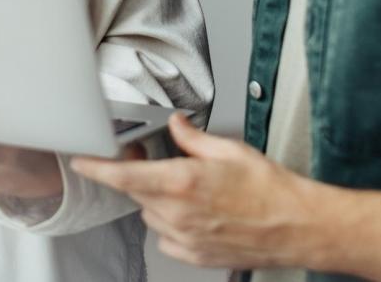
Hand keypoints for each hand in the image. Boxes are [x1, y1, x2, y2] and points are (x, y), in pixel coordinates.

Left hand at [70, 113, 380, 280]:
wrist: (299, 226)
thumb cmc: (272, 190)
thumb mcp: (230, 150)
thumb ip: (193, 138)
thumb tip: (176, 125)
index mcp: (183, 183)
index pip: (124, 176)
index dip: (97, 168)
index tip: (81, 161)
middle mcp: (179, 213)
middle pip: (136, 191)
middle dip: (141, 175)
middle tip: (161, 162)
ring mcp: (186, 238)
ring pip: (150, 213)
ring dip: (158, 199)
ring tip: (191, 189)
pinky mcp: (195, 255)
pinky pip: (166, 236)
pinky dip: (171, 223)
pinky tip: (196, 212)